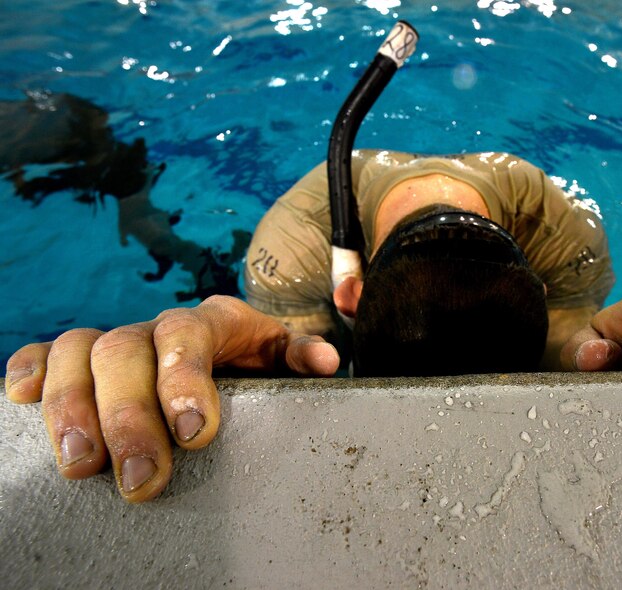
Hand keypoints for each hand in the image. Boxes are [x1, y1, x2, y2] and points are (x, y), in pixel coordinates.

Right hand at [4, 295, 339, 501]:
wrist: (229, 351)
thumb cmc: (256, 363)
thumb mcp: (282, 358)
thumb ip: (299, 357)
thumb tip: (323, 362)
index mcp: (212, 321)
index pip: (188, 336)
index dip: (184, 381)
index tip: (194, 434)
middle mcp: (157, 326)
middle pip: (125, 352)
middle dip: (128, 418)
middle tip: (140, 478)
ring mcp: (118, 340)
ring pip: (78, 353)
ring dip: (72, 409)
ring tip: (80, 467)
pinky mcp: (83, 359)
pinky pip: (46, 352)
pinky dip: (29, 369)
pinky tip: (18, 398)